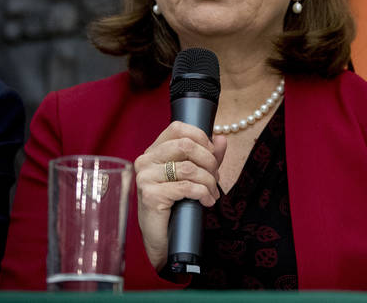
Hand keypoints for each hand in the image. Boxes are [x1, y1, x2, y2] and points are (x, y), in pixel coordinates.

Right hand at [134, 122, 227, 269]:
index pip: (177, 128)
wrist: (164, 238)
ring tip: (213, 192)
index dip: (201, 137)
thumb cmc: (178, 204)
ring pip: (189, 168)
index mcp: (154, 151)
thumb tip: (221, 138)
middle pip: (186, 145)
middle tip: (216, 177)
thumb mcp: (196, 175)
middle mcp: (145, 160)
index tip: (212, 153)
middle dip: (209, 161)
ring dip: (209, 181)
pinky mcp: (150, 195)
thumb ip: (208, 156)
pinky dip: (203, 193)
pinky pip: (186, 187)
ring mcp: (145, 177)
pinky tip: (207, 201)